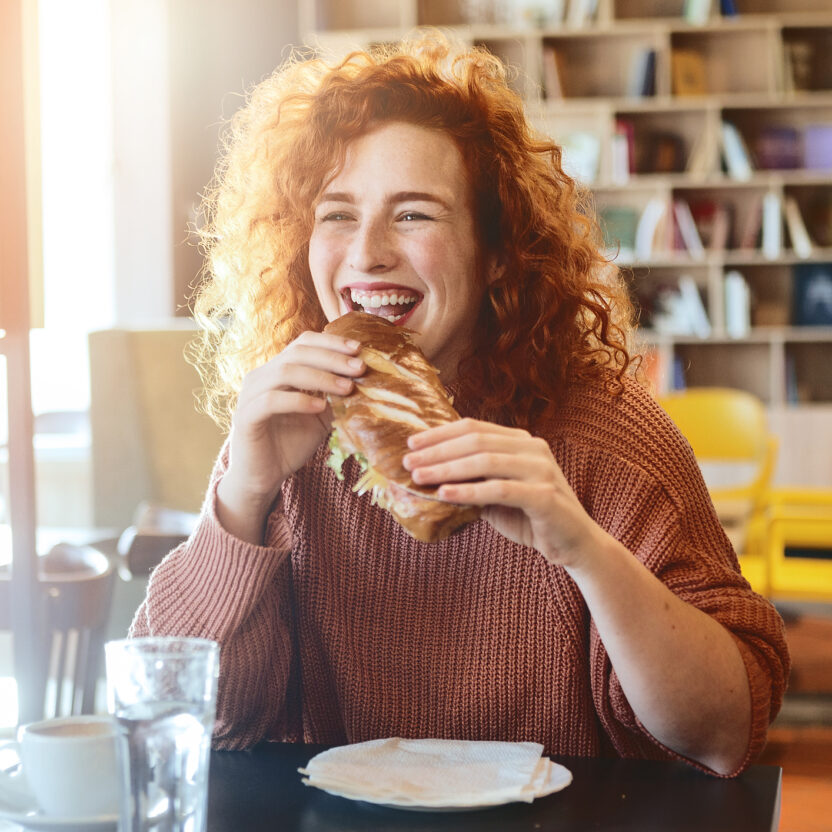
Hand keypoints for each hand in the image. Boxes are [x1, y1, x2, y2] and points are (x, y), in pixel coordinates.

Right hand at [217, 331, 364, 541]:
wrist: (264, 477)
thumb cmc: (291, 444)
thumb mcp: (321, 417)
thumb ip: (335, 397)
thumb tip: (365, 379)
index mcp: (278, 370)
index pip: (303, 343)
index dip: (331, 342)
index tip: (359, 349)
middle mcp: (261, 376)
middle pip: (297, 353)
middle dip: (332, 358)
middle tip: (360, 368)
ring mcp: (250, 395)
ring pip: (285, 372)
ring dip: (320, 377)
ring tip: (347, 388)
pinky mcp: (245, 417)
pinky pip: (271, 401)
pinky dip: (298, 401)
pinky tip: (320, 407)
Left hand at [403, 418, 602, 566]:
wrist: (574, 545)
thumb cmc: (531, 518)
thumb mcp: (497, 495)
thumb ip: (472, 482)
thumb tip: (428, 476)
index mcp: (522, 442)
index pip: (475, 428)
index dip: (441, 434)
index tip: (412, 443)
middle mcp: (533, 449)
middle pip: (476, 441)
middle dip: (437, 450)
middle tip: (407, 461)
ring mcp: (542, 470)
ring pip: (485, 461)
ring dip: (447, 468)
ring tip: (418, 476)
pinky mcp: (545, 496)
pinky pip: (499, 489)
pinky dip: (469, 491)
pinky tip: (444, 495)